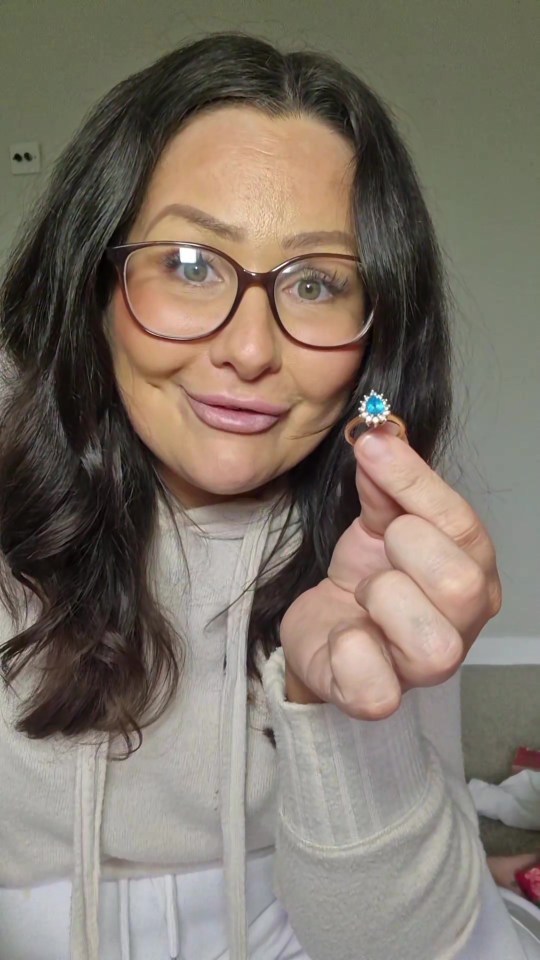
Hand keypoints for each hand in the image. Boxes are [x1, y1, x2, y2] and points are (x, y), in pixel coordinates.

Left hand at [281, 423, 501, 717]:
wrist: (324, 633)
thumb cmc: (364, 578)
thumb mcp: (377, 522)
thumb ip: (385, 485)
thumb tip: (380, 436)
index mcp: (474, 572)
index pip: (461, 524)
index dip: (414, 482)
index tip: (371, 447)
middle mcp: (464, 625)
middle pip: (460, 582)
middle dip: (404, 549)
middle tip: (379, 548)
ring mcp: (428, 671)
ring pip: (431, 642)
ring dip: (381, 599)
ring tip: (365, 594)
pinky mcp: (380, 700)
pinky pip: (377, 688)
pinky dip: (349, 650)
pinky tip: (345, 633)